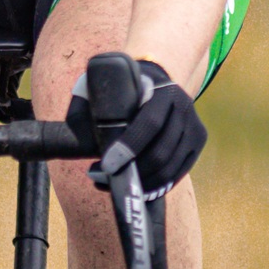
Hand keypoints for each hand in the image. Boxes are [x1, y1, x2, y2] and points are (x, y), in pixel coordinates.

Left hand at [66, 56, 206, 195]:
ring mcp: (194, 126)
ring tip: (112, 183)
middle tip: (101, 177)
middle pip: (161, 152)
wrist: (156, 80)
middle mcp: (184, 107)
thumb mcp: (109, 86)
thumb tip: (72, 133)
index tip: (106, 164)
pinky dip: (155, 186)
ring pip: (170, 168)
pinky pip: (177, 175)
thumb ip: (91, 103)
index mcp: (163, 90)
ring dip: (141, 183)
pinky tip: (134, 187)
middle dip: (132, 171)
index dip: (128, 147)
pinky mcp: (197, 143)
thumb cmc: (125, 87)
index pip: (148, 124)